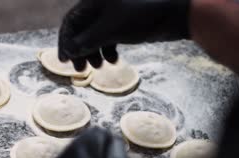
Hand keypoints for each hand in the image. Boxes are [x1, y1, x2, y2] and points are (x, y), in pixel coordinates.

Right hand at [59, 0, 190, 70]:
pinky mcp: (122, 26)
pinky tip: (114, 60)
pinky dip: (108, 51)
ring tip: (99, 67)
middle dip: (80, 51)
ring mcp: (112, 18)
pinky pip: (107, 40)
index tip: (65, 60)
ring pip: (94, 38)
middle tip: (80, 69)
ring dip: (94, 54)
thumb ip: (87, 41)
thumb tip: (69, 52)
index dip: (66, 41)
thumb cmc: (141, 18)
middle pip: (81, 31)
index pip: (70, 22)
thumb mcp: (110, 30)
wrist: (173, 17)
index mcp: (94, 2)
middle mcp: (100, 8)